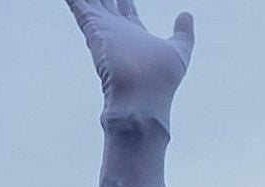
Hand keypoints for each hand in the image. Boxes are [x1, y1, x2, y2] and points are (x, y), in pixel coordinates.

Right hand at [67, 0, 194, 138]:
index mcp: (134, 34)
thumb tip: (186, 15)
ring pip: (90, 0)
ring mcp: (103, 29)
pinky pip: (78, 4)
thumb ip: (182, 33)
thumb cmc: (160, 81)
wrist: (142, 99)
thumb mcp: (179, 51)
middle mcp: (116, 30)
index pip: (125, 8)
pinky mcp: (93, 28)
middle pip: (105, 2)